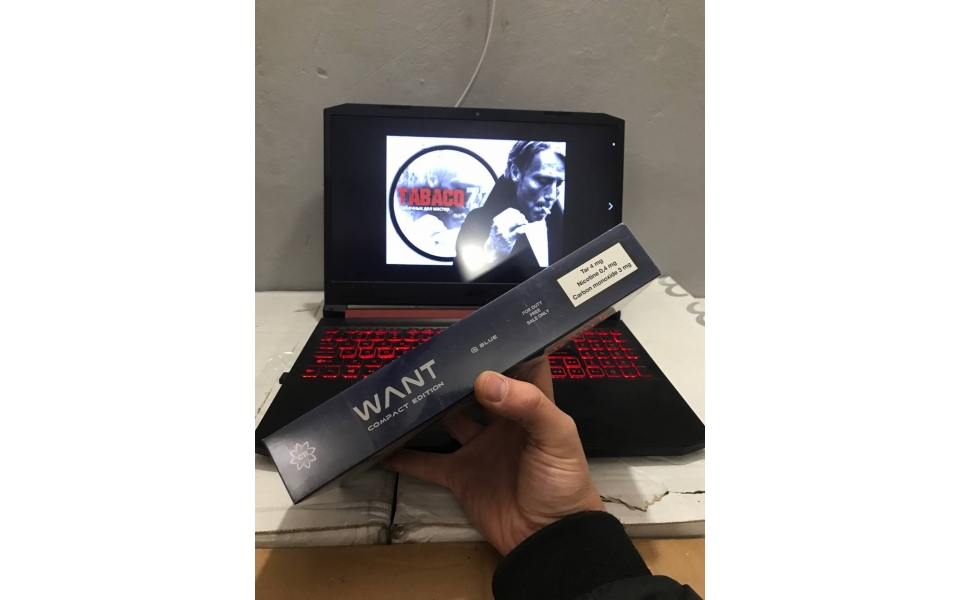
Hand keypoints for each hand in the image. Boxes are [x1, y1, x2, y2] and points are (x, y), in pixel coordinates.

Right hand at [382, 359, 603, 554]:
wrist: (550, 540)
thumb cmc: (563, 483)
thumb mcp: (556, 437)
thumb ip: (527, 404)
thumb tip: (484, 379)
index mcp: (531, 407)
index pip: (519, 367)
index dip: (504, 347)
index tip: (478, 329)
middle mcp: (502, 422)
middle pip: (477, 388)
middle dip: (457, 372)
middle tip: (430, 353)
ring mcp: (479, 449)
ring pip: (448, 419)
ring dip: (428, 407)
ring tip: (405, 386)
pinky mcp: (461, 476)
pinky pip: (427, 464)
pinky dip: (405, 457)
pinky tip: (383, 445)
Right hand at [484, 208, 528, 261]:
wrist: (492, 250)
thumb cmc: (497, 238)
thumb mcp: (498, 226)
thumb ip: (505, 220)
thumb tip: (518, 214)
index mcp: (497, 220)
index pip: (510, 211)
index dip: (517, 213)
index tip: (520, 216)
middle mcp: (499, 225)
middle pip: (514, 215)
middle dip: (521, 217)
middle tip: (524, 221)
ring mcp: (503, 232)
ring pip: (516, 222)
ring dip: (523, 222)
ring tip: (525, 224)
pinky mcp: (508, 239)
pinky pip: (518, 231)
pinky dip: (524, 228)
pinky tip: (525, 229)